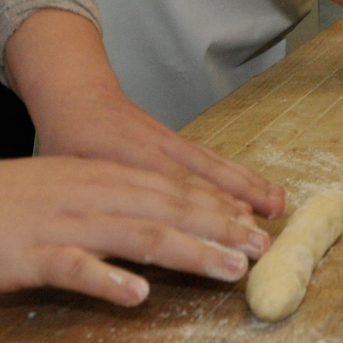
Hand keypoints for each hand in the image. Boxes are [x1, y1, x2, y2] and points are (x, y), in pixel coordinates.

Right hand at [0, 154, 269, 305]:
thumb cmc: (6, 202)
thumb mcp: (70, 188)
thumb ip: (113, 202)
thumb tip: (157, 222)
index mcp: (104, 177)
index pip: (173, 189)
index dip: (217, 207)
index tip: (255, 226)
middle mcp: (94, 193)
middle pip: (168, 208)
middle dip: (219, 228)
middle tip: (260, 249)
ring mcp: (65, 222)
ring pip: (137, 234)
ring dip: (187, 251)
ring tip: (226, 268)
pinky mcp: (34, 253)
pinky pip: (76, 266)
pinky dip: (108, 278)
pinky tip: (137, 293)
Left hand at [32, 82, 285, 220]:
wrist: (78, 96)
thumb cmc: (66, 142)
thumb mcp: (64, 176)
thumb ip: (87, 205)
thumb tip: (106, 246)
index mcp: (128, 162)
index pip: (173, 194)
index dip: (206, 217)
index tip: (234, 239)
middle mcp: (158, 151)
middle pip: (204, 183)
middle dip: (239, 211)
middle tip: (264, 239)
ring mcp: (172, 144)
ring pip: (215, 168)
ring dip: (249, 189)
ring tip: (278, 207)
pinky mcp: (178, 140)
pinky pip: (213, 157)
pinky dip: (239, 173)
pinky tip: (258, 188)